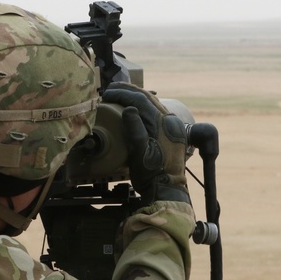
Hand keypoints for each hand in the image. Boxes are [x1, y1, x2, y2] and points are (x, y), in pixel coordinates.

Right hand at [102, 83, 190, 204]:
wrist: (166, 190)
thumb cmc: (151, 174)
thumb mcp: (139, 153)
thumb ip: (135, 130)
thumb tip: (129, 109)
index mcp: (163, 124)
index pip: (141, 99)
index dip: (123, 93)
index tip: (108, 93)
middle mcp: (171, 122)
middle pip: (149, 97)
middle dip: (129, 91)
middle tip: (112, 89)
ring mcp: (173, 127)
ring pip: (153, 103)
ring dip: (136, 96)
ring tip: (120, 95)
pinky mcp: (171, 133)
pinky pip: (157, 112)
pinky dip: (143, 106)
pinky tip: (135, 108)